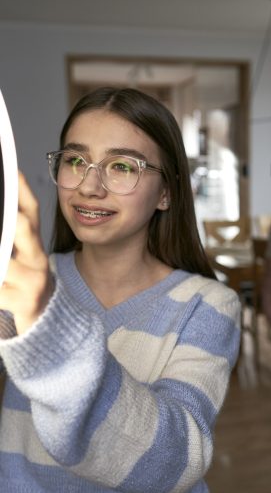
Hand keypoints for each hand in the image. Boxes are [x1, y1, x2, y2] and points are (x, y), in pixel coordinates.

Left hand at [0, 172, 53, 334]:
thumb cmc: (25, 281)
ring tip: (0, 259)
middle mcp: (38, 259)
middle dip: (12, 218)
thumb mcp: (23, 256)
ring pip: (5, 263)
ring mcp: (33, 280)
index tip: (13, 172)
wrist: (45, 319)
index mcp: (35, 244)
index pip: (32, 211)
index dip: (23, 191)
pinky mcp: (24, 301)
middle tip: (7, 213)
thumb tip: (7, 208)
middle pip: (25, 229)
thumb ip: (13, 236)